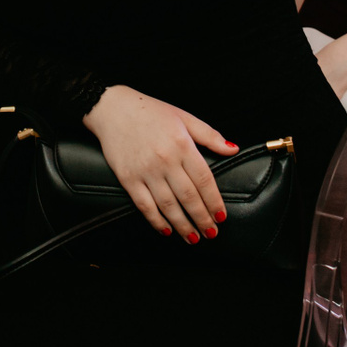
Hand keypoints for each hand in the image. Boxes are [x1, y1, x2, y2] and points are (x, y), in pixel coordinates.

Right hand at [82, 85, 234, 241]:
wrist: (113, 109)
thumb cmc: (150, 111)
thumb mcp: (184, 117)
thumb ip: (210, 135)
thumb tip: (233, 149)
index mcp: (181, 144)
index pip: (204, 180)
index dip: (214, 201)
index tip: (222, 216)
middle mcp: (165, 159)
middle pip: (189, 197)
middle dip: (202, 218)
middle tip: (211, 233)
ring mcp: (145, 171)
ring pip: (168, 205)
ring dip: (183, 225)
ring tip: (192, 237)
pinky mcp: (128, 178)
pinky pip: (145, 205)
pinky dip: (156, 221)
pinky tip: (166, 229)